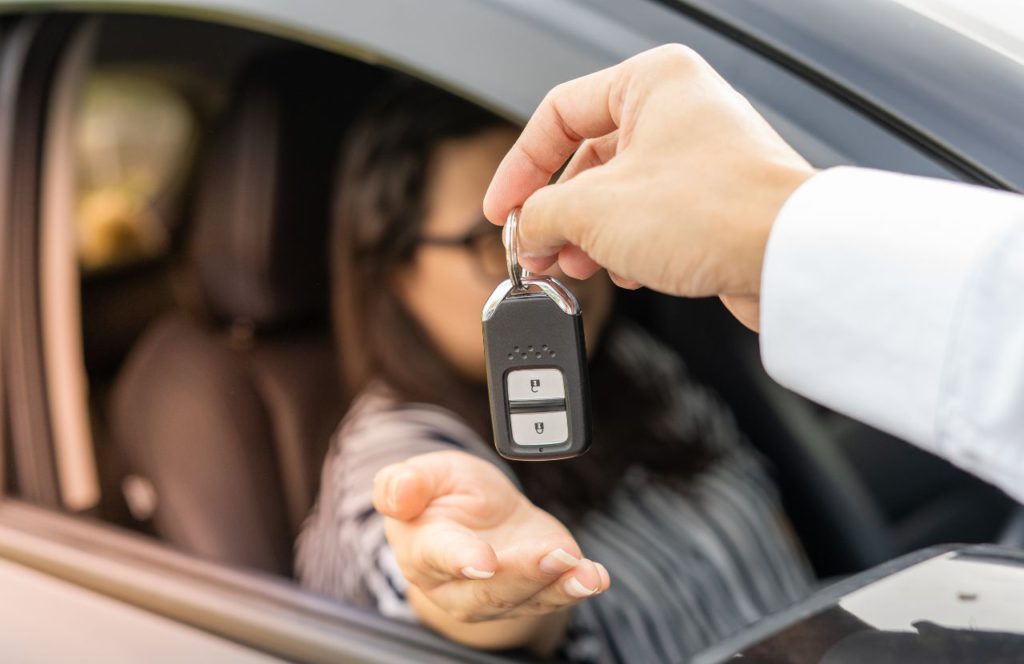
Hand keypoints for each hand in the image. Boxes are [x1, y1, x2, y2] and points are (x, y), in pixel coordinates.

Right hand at [373, 451, 609, 650]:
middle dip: (523, 574)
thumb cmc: (446, 494)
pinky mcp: (533, 591)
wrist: (480, 516)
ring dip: (558, 584)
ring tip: (582, 570)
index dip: (461, 559)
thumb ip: (405, 482)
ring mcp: (498, 594)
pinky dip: (578, 587)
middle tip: (553, 554)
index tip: (484, 562)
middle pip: (488, 590)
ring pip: (526, 598)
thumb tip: (398, 492)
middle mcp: (457, 584)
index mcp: (423, 550)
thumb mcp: (427, 473)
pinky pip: (555, 596)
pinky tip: (595, 576)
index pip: (439, 557)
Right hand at [483, 44, 815, 329]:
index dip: (519, 167)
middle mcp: (680, 109)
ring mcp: (701, 155)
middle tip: (536, 249)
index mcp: (652, 80)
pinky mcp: (716, 200)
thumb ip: (541, 214)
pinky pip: (652, 216)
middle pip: (588, 158)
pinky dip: (629, 245)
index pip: (558, 115)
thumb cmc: (714, 211)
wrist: (789, 259)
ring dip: (589, 235)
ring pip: (620, 192)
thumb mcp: (594, 210)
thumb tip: (524, 230)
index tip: (503, 209)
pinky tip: (627, 271)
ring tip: (574, 266)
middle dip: (558, 213)